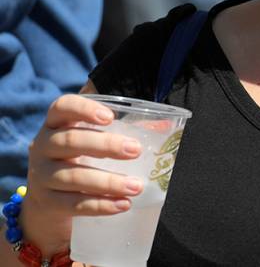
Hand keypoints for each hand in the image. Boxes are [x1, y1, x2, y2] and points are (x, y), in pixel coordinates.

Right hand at [20, 94, 142, 253]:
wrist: (49, 201)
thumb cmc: (81, 159)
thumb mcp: (93, 141)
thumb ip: (122, 130)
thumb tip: (166, 126)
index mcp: (56, 123)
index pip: (62, 106)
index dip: (84, 109)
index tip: (110, 118)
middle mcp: (42, 145)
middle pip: (71, 141)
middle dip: (106, 146)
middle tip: (136, 151)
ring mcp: (40, 175)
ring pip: (73, 176)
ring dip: (108, 182)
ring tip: (137, 186)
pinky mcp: (46, 202)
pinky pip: (73, 204)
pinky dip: (100, 205)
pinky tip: (122, 204)